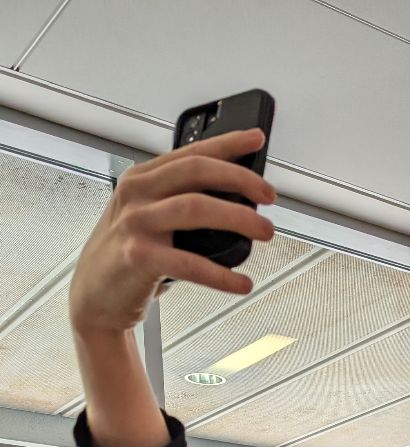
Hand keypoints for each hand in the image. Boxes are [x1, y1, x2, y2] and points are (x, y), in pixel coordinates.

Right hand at [69, 130, 275, 337]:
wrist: (94, 298)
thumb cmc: (126, 258)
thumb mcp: (147, 218)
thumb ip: (178, 203)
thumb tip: (236, 200)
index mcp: (142, 179)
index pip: (190, 153)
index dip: (227, 144)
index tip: (256, 139)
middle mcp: (137, 194)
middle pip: (196, 171)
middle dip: (240, 178)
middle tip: (269, 195)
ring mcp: (136, 223)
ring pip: (196, 208)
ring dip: (238, 218)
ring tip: (266, 231)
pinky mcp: (139, 257)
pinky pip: (190, 263)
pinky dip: (221, 275)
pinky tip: (242, 283)